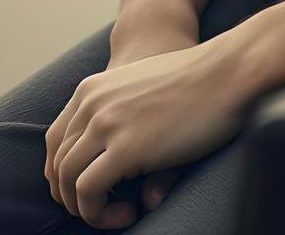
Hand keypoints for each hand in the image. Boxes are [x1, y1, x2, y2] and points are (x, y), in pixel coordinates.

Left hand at [44, 22, 250, 228]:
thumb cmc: (199, 85)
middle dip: (71, 196)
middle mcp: (92, 103)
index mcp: (94, 88)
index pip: (56, 140)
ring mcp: (107, 124)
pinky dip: (99, 213)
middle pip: (57, 163)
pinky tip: (129, 213)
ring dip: (85, 209)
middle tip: (103, 210)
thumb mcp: (150, 102)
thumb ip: (132, 136)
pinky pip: (89, 193)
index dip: (64, 174)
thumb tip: (146, 196)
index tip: (89, 193)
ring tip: (118, 214)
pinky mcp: (125, 148)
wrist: (228, 70)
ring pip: (67, 181)